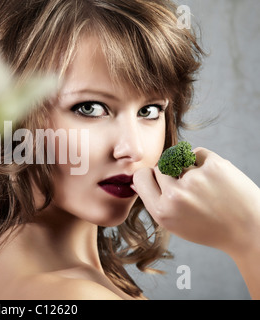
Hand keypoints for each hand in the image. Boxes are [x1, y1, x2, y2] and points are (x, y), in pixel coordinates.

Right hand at [132, 147, 259, 257]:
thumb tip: (139, 179)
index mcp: (162, 212)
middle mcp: (175, 196)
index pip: (141, 176)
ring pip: (178, 158)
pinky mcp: (214, 166)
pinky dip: (204, 161)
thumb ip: (155, 202)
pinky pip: (197, 152)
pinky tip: (213, 177)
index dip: (150, 176)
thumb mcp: (175, 224)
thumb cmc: (211, 227)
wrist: (250, 230)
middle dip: (172, 173)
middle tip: (190, 189)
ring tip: (205, 186)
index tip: (160, 180)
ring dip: (188, 167)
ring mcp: (194, 180)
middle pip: (159, 166)